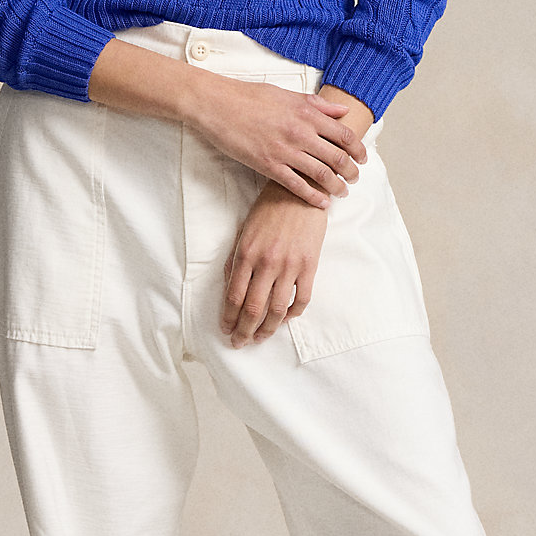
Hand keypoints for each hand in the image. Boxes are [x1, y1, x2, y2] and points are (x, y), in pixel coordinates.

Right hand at [188, 75, 369, 207]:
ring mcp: (285, 151)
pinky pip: (297, 186)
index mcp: (307, 113)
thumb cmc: (250, 97)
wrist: (218, 105)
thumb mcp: (287, 94)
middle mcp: (300, 133)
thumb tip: (341, 111)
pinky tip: (322, 203)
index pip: (345, 134)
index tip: (363, 158)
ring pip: (321, 174)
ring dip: (336, 186)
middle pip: (338, 157)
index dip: (358, 149)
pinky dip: (313, 197)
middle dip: (351, 171)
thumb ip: (317, 104)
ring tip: (342, 192)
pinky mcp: (268, 165)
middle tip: (354, 178)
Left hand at [221, 180, 328, 345]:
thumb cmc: (269, 209)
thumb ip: (235, 260)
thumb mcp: (244, 231)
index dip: (228, 318)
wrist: (301, 191)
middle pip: (253, 308)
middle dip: (244, 331)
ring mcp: (290, 266)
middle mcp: (266, 263)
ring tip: (260, 338)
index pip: (234, 296)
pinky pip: (302, 299)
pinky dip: (292, 313)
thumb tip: (229, 288)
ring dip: (267, 329)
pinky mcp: (309, 266)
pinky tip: (285, 319)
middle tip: (239, 343)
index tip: (226, 330)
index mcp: (246, 254)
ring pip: (277, 309)